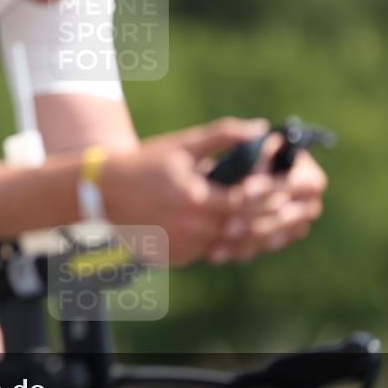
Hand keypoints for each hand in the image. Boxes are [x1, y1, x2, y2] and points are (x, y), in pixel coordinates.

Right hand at [98, 117, 269, 264]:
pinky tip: (227, 231)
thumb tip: (260, 129)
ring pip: (225, 245)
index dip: (267, 196)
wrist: (105, 191)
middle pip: (240, 228)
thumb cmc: (147, 163)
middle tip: (283, 207)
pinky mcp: (172, 257)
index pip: (244, 202)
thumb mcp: (184, 144)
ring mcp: (179, 246)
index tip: (282, 188)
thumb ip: (223, 135)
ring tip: (260, 220)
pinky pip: (204, 253)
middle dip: (263, 218)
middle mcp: (188, 228)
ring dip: (243, 234)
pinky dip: (218, 244)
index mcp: (194, 198)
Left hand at [204, 132, 327, 263]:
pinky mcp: (276, 243)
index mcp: (311, 179)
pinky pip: (258, 250)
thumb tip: (255, 164)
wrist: (242, 176)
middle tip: (228, 223)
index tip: (245, 190)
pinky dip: (236, 250)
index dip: (272, 187)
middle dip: (256, 219)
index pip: (298, 185)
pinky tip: (216, 253)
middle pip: (285, 218)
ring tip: (220, 237)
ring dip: (244, 239)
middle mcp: (309, 206)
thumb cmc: (251, 154)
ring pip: (271, 239)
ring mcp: (294, 228)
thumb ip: (259, 151)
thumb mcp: (255, 147)